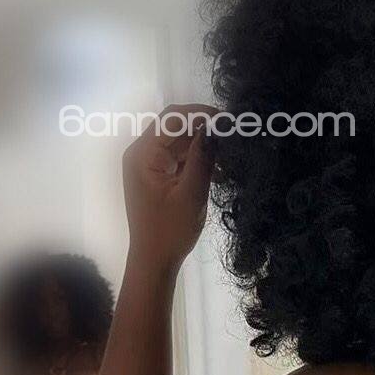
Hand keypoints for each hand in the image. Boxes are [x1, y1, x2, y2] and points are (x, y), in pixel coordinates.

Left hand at [123, 103, 215, 267]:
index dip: (201, 114)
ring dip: (202, 145)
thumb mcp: (191, 193)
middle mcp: (140, 152)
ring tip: (229, 155)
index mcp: (143, 153)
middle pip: (174, 127)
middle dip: (203, 128)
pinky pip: (176, 157)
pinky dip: (195, 159)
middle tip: (233, 136)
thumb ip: (201, 157)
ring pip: (178, 141)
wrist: (153, 261)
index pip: (173, 118)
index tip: (229, 121)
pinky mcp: (154, 175)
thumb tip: (214, 128)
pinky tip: (217, 170)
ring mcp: (146, 164)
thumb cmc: (170, 230)